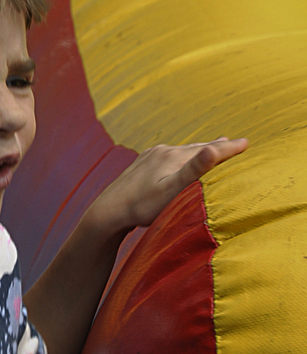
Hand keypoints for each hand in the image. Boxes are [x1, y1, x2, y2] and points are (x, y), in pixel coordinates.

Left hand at [88, 137, 248, 236]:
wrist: (108, 211)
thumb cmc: (142, 206)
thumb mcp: (172, 191)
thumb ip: (194, 170)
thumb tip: (214, 148)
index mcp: (173, 157)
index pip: (209, 151)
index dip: (229, 148)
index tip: (247, 143)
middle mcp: (163, 151)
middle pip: (197, 148)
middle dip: (217, 146)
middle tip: (235, 142)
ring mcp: (151, 156)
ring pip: (183, 151)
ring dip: (200, 150)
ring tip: (213, 147)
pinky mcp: (143, 163)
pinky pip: (169, 156)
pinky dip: (183, 156)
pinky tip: (180, 158)